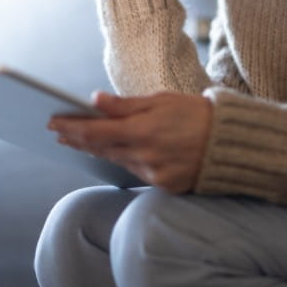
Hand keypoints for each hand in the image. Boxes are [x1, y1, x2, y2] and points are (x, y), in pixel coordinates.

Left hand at [49, 92, 211, 192]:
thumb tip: (94, 100)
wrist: (233, 143)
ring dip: (97, 151)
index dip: (71, 127)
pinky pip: (137, 173)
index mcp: (143, 131)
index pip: (95, 132)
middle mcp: (145, 156)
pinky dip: (125, 161)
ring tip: (78, 141)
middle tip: (58, 132)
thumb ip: (126, 104)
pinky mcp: (165, 186)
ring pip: (117, 161)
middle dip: (78, 139)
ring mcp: (155, 175)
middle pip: (101, 149)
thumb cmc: (197, 113)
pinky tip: (114, 153)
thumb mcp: (162, 100)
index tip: (53, 122)